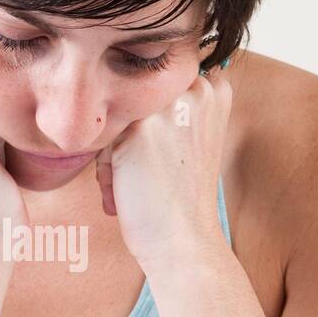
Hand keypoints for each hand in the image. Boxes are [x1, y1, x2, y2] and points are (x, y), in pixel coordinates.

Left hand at [95, 66, 232, 268]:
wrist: (182, 239)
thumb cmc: (181, 196)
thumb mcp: (192, 137)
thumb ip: (174, 105)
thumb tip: (120, 76)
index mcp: (214, 89)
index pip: (156, 87)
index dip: (150, 124)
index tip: (163, 158)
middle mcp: (195, 89)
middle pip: (134, 99)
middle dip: (131, 136)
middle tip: (149, 174)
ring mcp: (168, 107)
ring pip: (117, 118)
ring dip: (116, 153)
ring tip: (133, 185)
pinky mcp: (140, 129)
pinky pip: (102, 141)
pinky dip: (105, 171)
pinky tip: (123, 193)